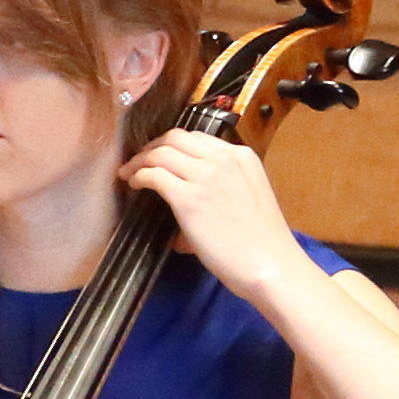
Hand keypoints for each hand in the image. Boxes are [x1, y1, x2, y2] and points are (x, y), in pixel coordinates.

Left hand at [121, 131, 311, 308]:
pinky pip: (153, 175)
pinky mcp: (188, 199)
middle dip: (151, 147)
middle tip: (138, 162)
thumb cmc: (260, 240)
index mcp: (242, 156)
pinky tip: (134, 186)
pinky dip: (138, 176)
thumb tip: (192, 192)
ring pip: (161, 153)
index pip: (198, 138)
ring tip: (129, 174)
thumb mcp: (247, 195)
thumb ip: (223, 184)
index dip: (171, 145)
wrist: (269, 261)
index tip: (158, 157)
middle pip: (176, 137)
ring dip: (140, 161)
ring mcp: (206, 176)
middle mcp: (224, 159)